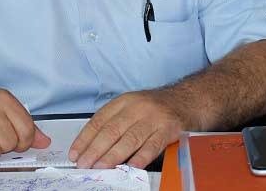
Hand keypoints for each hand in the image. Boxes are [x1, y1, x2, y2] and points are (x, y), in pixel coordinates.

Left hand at [69, 90, 189, 168]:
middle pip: (111, 130)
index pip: (99, 120)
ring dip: (113, 155)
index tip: (75, 153)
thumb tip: (93, 146)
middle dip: (95, 149)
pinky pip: (153, 144)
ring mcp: (154, 117)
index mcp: (124, 101)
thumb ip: (116, 122)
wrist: (190, 99)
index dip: (85, 138)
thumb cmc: (158, 107)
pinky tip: (132, 166)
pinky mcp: (169, 128)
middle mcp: (137, 107)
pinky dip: (141, 156)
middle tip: (84, 163)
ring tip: (101, 166)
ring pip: (129, 138)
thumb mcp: (134, 107)